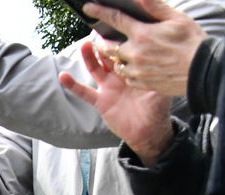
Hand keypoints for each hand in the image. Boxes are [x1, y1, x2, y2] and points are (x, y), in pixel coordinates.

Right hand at [60, 41, 173, 163]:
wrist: (148, 131)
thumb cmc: (158, 109)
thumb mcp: (161, 88)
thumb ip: (155, 75)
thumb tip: (156, 61)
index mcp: (135, 71)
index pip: (126, 52)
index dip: (121, 43)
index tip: (116, 33)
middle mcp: (121, 77)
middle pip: (109, 57)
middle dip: (104, 45)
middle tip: (99, 34)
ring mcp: (109, 88)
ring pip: (96, 69)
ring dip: (89, 57)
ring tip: (85, 45)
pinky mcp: (100, 101)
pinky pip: (84, 92)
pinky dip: (73, 85)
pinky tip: (63, 76)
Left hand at [85, 0, 203, 96]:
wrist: (202, 72)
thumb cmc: (193, 42)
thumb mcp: (177, 18)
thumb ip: (155, 7)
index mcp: (143, 34)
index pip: (115, 19)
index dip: (100, 12)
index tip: (88, 8)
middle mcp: (135, 53)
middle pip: (107, 47)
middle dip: (102, 41)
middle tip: (104, 37)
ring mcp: (136, 70)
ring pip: (116, 63)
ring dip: (115, 57)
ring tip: (123, 52)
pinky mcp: (140, 83)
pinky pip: (126, 77)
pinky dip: (127, 70)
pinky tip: (135, 66)